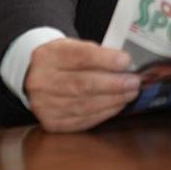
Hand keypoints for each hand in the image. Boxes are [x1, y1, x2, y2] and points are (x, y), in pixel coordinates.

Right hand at [24, 38, 140, 132]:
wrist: (36, 78)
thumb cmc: (63, 61)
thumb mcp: (74, 47)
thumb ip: (96, 53)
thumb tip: (125, 64)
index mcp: (48, 56)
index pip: (79, 57)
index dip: (105, 60)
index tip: (126, 61)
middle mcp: (41, 81)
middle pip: (83, 84)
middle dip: (114, 84)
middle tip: (134, 82)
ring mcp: (44, 105)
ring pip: (84, 105)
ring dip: (112, 100)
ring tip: (130, 94)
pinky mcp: (51, 122)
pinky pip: (82, 120)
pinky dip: (103, 113)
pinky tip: (116, 105)